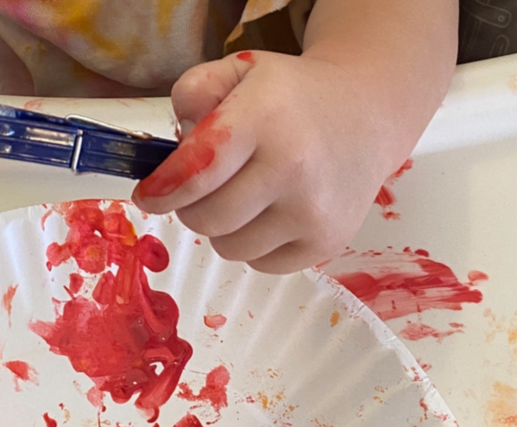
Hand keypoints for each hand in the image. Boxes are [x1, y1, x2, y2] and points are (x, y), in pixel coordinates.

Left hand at [133, 50, 400, 273]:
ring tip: (241, 197)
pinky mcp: (326, 242)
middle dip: (190, 206)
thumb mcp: (240, 72)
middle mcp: (294, 167)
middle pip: (206, 218)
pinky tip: (269, 213)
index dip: (162, 190)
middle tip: (199, 188)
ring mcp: (313, 211)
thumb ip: (194, 92)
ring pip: (229, 248)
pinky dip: (253, 245)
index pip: (196, 170)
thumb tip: (174, 146)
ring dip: (222, 228)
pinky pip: (261, 264)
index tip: (147, 196)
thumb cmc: (293, 97)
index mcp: (266, 117)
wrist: (368, 114)